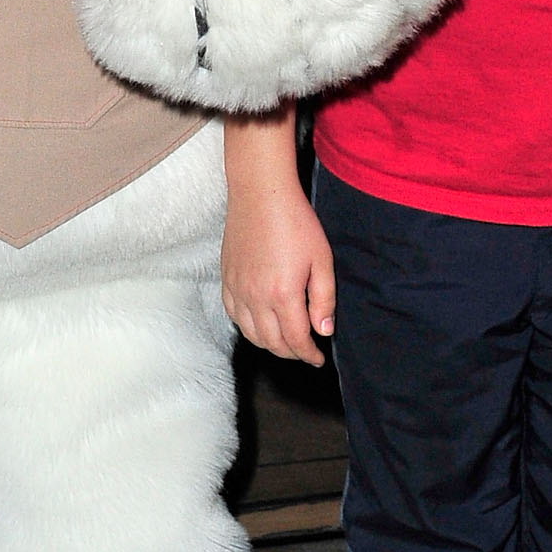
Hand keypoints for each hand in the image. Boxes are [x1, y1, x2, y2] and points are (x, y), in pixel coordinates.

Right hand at [221, 125, 335, 364]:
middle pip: (273, 342)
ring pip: (251, 334)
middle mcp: (256, 297)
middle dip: (292, 353)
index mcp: (283, 294)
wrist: (261, 194)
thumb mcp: (322, 260)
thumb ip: (324, 299)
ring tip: (285, 342)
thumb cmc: (295, 222)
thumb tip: (323, 330)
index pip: (296, 339)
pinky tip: (260, 324)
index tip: (318, 358)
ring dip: (270, 344)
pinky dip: (248, 328)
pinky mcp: (227, 279)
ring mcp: (238, 289)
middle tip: (305, 351)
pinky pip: (234, 315)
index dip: (309, 354)